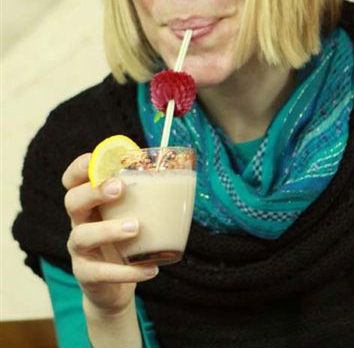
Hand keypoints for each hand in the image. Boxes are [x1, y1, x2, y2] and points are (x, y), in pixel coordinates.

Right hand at [62, 153, 158, 314]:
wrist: (114, 288)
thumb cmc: (127, 241)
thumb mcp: (132, 214)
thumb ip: (146, 195)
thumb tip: (186, 173)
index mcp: (90, 202)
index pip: (72, 180)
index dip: (79, 168)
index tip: (93, 159)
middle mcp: (80, 222)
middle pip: (73, 200)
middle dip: (94, 191)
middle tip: (119, 188)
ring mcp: (80, 250)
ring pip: (82, 235)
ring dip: (108, 229)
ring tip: (136, 227)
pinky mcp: (86, 275)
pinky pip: (101, 272)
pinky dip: (126, 272)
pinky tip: (150, 269)